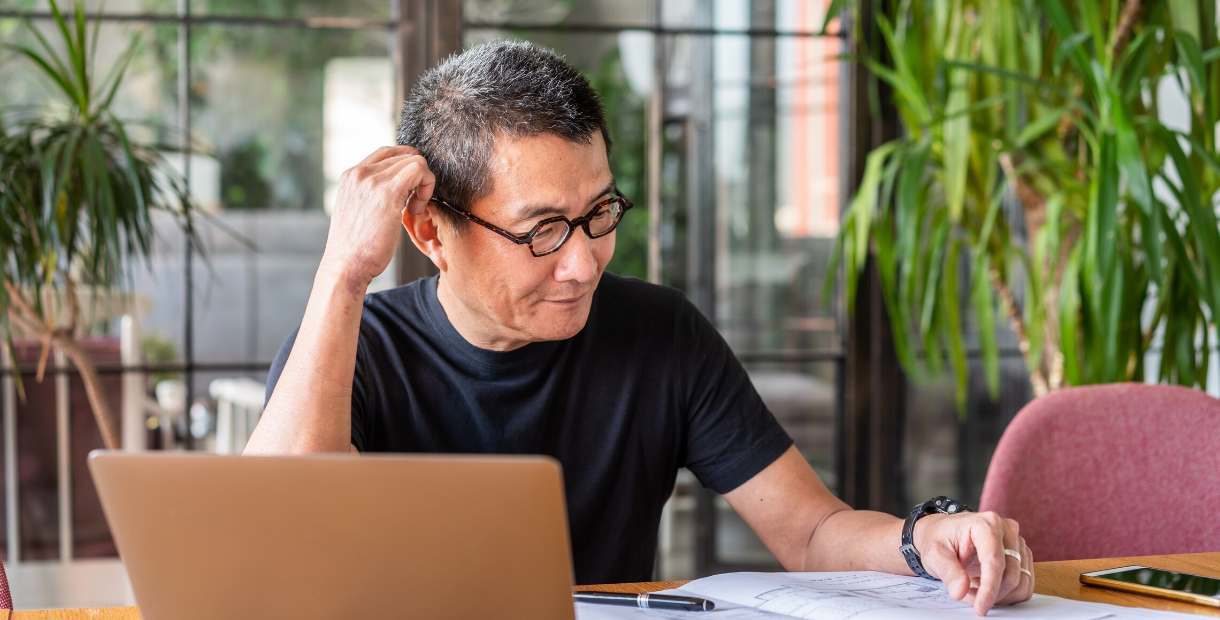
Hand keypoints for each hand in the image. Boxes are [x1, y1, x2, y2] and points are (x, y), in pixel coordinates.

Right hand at [320, 145, 434, 288]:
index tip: (408, 194)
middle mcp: (359, 173)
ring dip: (424, 184)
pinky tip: (417, 210)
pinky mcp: (387, 193)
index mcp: (351, 175)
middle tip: (413, 206)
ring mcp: (372, 180)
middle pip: (404, 155)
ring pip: (415, 160)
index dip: (406, 169)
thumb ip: (370, 194)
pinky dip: (427, 187)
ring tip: (414, 209)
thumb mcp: (358, 211)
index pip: (387, 153)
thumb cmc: (356, 247)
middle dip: (417, 178)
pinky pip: (419, 170)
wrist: (346, 266)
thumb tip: (395, 189)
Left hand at [913, 511, 1033, 615]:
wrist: (942, 533)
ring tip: (973, 589)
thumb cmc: (939, 540)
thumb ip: (948, 572)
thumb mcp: (934, 554)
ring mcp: (1017, 543)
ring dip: (999, 595)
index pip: (994, 562)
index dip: (989, 589)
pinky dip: (1007, 594)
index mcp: (986, 524)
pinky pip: (1024, 585)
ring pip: (1021, 582)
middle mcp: (1007, 530)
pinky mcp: (1021, 556)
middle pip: (1011, 575)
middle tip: (967, 595)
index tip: (980, 608)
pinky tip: (986, 588)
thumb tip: (960, 591)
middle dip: (991, 594)